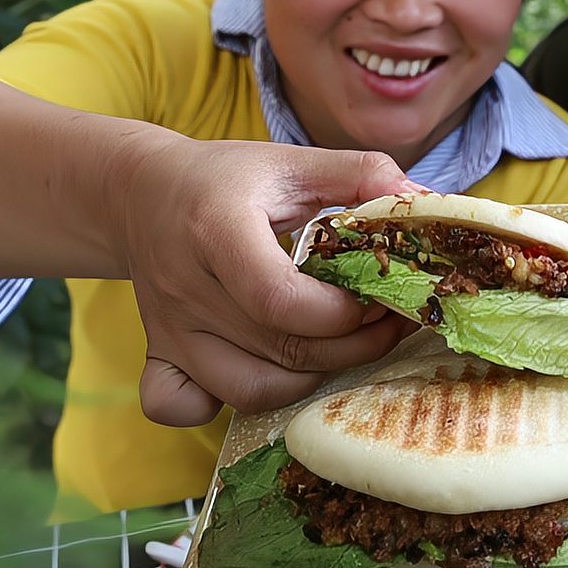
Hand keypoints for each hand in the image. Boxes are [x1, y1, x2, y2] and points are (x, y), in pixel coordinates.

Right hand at [116, 139, 420, 425]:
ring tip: (341, 346)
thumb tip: (427, 201)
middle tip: (386, 323)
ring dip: (311, 378)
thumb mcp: (291, 160)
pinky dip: (223, 406)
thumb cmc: (226, 178)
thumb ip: (360, 174)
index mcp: (217, 228)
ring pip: (247, 388)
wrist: (139, 193)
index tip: (376, 297)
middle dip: (351, 346)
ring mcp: (168, 329)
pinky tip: (263, 373)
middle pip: (280, 349)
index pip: (279, 299)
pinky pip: (180, 407)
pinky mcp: (158, 354)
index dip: (340, 313)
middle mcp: (186, 286)